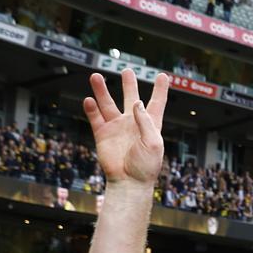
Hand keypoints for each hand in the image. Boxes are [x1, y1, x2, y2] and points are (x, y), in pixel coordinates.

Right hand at [82, 69, 168, 185]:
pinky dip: (91, 108)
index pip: (156, 103)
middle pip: (131, 98)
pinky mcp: (103, 134)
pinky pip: (95, 118)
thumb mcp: (153, 143)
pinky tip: (89, 99)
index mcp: (150, 124)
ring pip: (108, 104)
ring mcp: (117, 127)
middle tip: (127, 70)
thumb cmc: (146, 166)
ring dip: (101, 90)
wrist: (129, 182)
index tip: (163, 76)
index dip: (160, 89)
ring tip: (96, 76)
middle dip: (129, 84)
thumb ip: (145, 121)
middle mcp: (133, 123)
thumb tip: (136, 102)